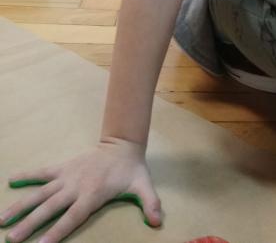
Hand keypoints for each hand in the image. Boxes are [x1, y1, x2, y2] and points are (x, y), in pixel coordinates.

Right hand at [0, 139, 160, 242]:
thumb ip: (150, 203)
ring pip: (40, 193)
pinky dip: (26, 176)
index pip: (72, 217)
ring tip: (2, 220)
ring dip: (20, 206)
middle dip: (30, 224)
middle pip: (49, 208)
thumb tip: (159, 221)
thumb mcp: (144, 186)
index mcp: (92, 194)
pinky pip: (42, 172)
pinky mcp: (63, 167)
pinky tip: (10, 180)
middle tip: (11, 239)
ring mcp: (67, 176)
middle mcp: (75, 186)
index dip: (57, 232)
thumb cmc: (131, 171)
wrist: (122, 144)